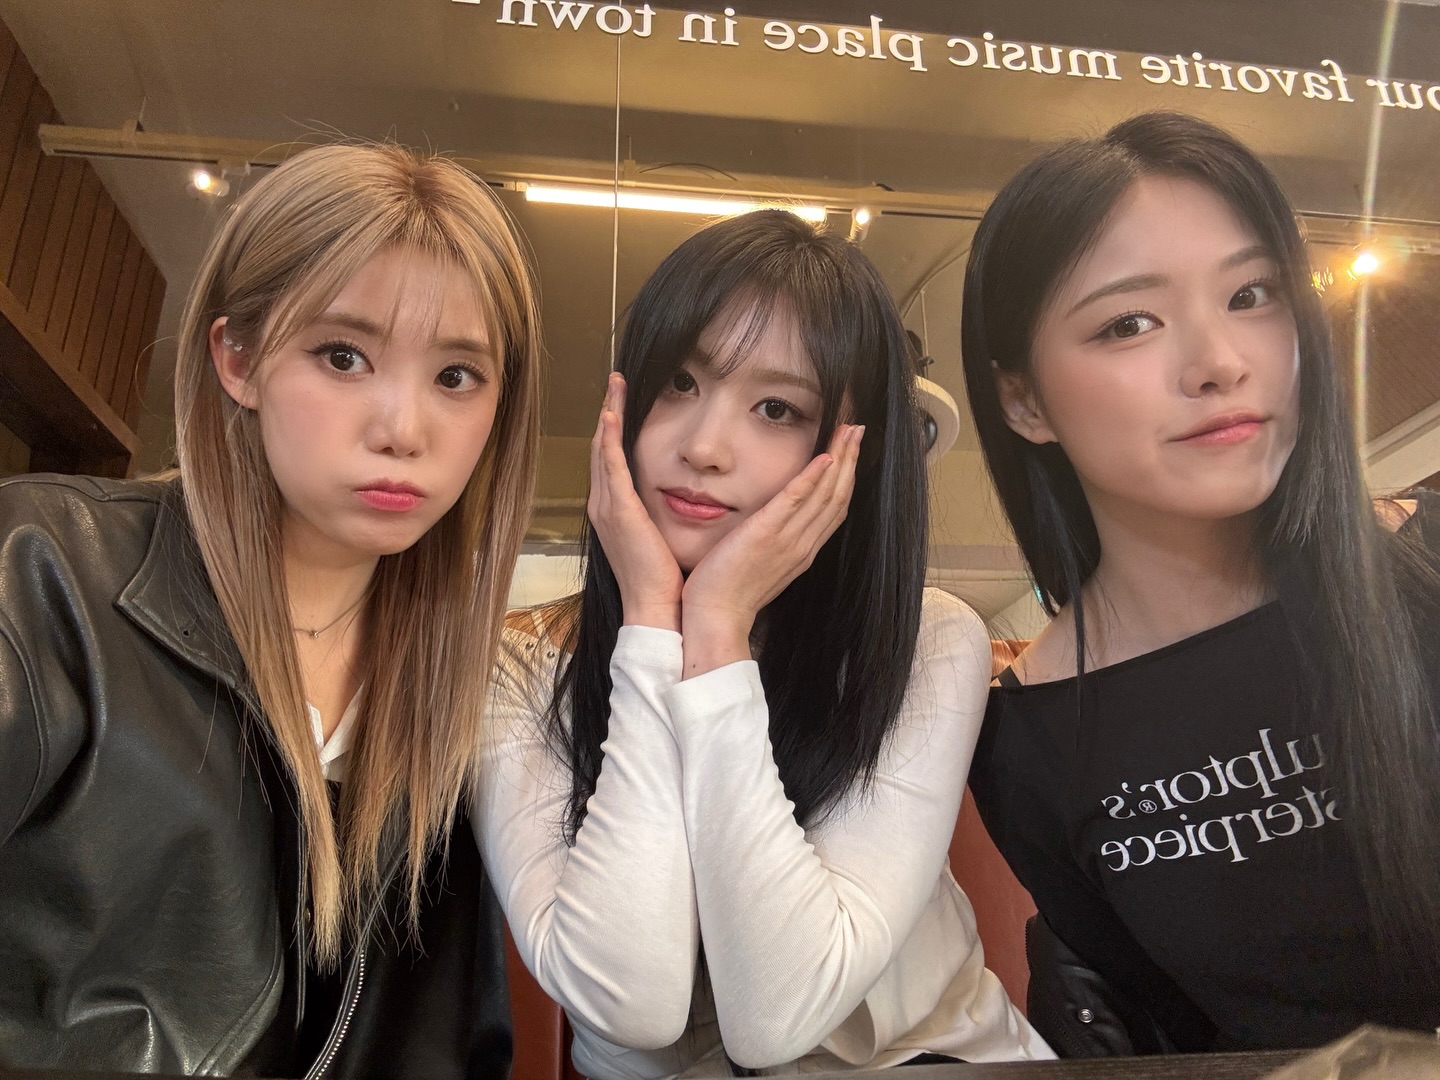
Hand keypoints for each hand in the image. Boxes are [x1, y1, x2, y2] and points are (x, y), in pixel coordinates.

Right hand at [588, 373, 683, 630]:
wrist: (655, 609)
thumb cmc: (664, 580)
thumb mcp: (660, 539)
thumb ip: (661, 515)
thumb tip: (683, 498)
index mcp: (615, 511)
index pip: (611, 460)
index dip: (614, 429)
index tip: (623, 402)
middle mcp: (604, 505)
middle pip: (602, 447)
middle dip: (608, 411)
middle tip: (615, 381)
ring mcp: (608, 507)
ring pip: (603, 449)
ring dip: (608, 414)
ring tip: (614, 385)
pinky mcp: (619, 511)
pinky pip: (611, 467)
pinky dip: (610, 439)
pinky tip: (611, 414)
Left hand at [679, 423, 862, 676]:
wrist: (714, 617)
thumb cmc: (729, 590)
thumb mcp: (761, 562)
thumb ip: (774, 540)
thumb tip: (776, 522)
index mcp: (803, 550)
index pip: (834, 508)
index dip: (847, 476)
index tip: (851, 448)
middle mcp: (803, 544)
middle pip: (838, 496)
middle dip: (851, 460)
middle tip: (858, 428)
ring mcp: (788, 541)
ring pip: (826, 495)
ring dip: (840, 459)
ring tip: (848, 429)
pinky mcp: (766, 535)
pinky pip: (796, 502)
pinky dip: (813, 478)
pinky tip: (825, 456)